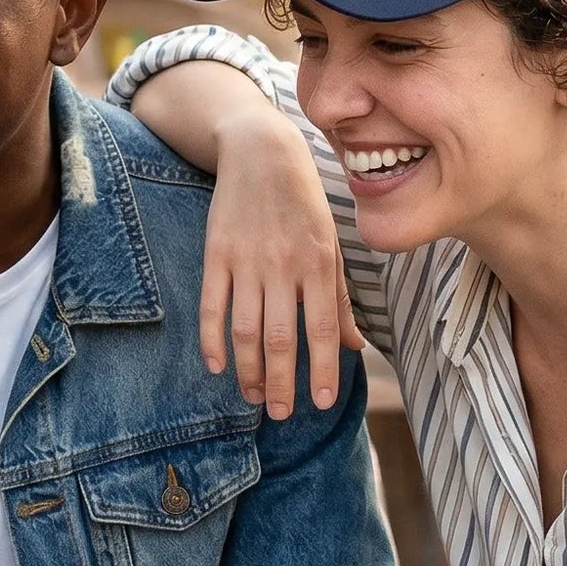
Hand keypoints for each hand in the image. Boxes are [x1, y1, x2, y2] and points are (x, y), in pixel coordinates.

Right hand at [201, 105, 359, 417]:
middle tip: (281, 413)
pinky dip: (213, 339)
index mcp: (319, 263)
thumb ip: (341, 298)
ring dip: (248, 370)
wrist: (261, 152)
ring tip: (253, 396)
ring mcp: (246, 260)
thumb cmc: (304, 202)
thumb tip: (354, 347)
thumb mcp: (334, 244)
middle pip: (278, 338)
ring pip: (245, 329)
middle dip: (281, 382)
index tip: (320, 403)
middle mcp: (283, 265)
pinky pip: (212, 306)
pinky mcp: (216, 254)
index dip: (320, 370)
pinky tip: (217, 366)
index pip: (320, 330)